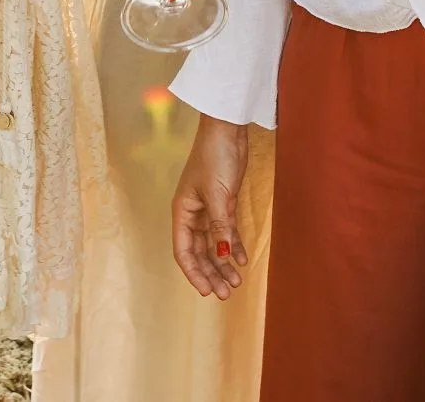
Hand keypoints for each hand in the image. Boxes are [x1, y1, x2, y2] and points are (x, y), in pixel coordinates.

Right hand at [171, 115, 251, 298]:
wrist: (227, 130)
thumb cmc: (214, 157)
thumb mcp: (217, 195)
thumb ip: (220, 226)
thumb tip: (222, 256)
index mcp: (183, 211)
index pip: (183, 250)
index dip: (194, 273)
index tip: (205, 291)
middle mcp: (193, 214)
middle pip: (200, 252)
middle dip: (211, 273)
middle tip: (226, 293)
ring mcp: (209, 209)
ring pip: (214, 244)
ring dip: (224, 263)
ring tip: (236, 282)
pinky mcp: (224, 204)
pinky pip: (227, 232)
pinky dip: (233, 246)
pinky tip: (242, 260)